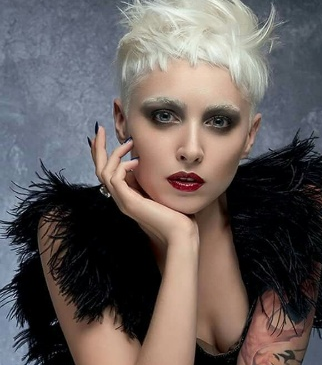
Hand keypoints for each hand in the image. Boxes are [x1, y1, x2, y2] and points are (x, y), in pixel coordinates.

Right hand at [89, 125, 198, 247]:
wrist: (180, 234)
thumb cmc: (176, 214)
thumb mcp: (160, 190)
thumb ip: (150, 178)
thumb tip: (146, 160)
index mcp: (127, 196)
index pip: (108, 172)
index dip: (104, 155)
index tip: (105, 137)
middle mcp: (121, 198)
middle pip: (99, 170)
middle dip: (98, 149)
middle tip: (100, 130)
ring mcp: (123, 202)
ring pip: (104, 172)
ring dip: (114, 154)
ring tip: (129, 142)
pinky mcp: (129, 203)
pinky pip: (115, 179)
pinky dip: (123, 166)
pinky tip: (136, 161)